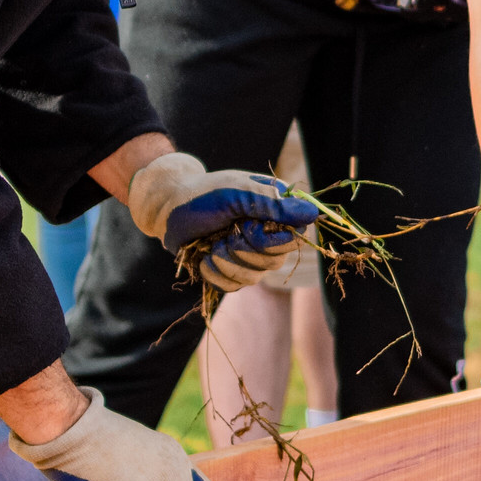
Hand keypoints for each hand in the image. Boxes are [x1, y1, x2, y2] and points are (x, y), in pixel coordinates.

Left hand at [128, 152, 319, 290]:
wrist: (168, 210)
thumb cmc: (203, 195)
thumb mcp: (236, 193)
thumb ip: (272, 204)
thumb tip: (312, 212)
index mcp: (275, 211)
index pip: (295, 237)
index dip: (272, 240)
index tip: (248, 226)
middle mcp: (268, 235)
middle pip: (275, 261)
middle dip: (244, 249)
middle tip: (226, 231)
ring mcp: (250, 256)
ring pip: (255, 277)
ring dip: (227, 261)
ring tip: (213, 242)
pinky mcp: (231, 271)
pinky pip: (234, 286)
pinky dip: (215, 273)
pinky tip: (205, 256)